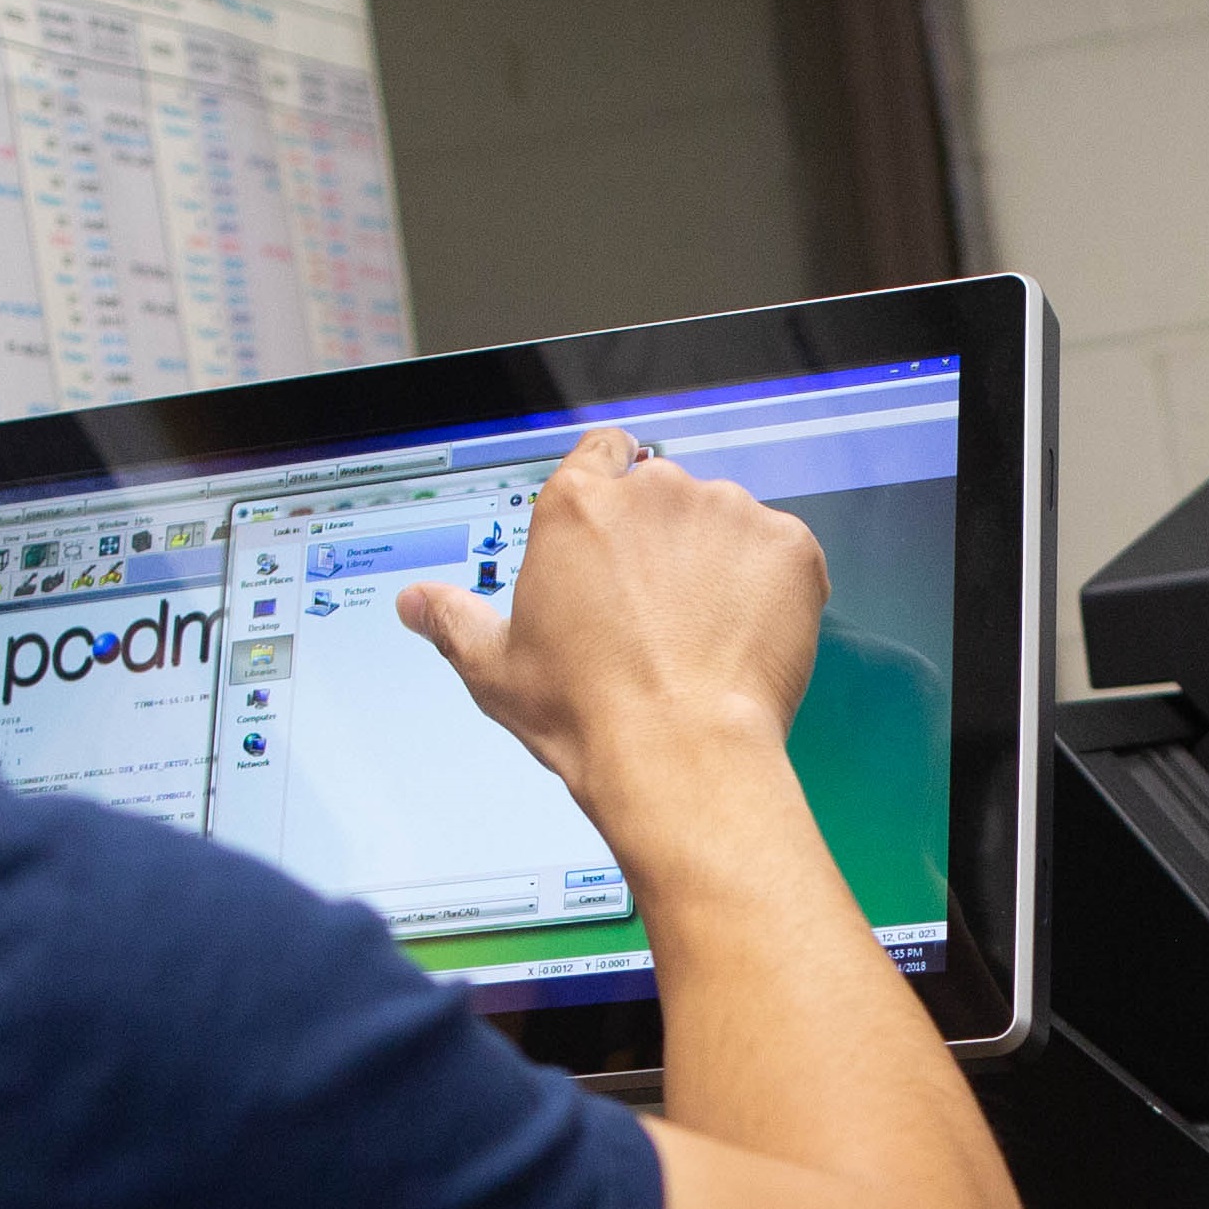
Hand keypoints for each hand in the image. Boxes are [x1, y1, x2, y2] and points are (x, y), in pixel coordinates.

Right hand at [395, 432, 826, 856]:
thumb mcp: (497, 669)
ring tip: (701, 636)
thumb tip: (419, 604)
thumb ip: (454, 620)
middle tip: (657, 615)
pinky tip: (743, 639)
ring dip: (719, 563)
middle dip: (664, 544)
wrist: (681, 754)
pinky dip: (771, 589)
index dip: (611, 495)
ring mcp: (729, 513)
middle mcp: (656, 491)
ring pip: (725, 523)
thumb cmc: (589, 714)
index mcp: (579, 505)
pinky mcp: (789, 548)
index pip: (602, 454)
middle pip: (665, 494)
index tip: (616, 538)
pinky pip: (782, 554)